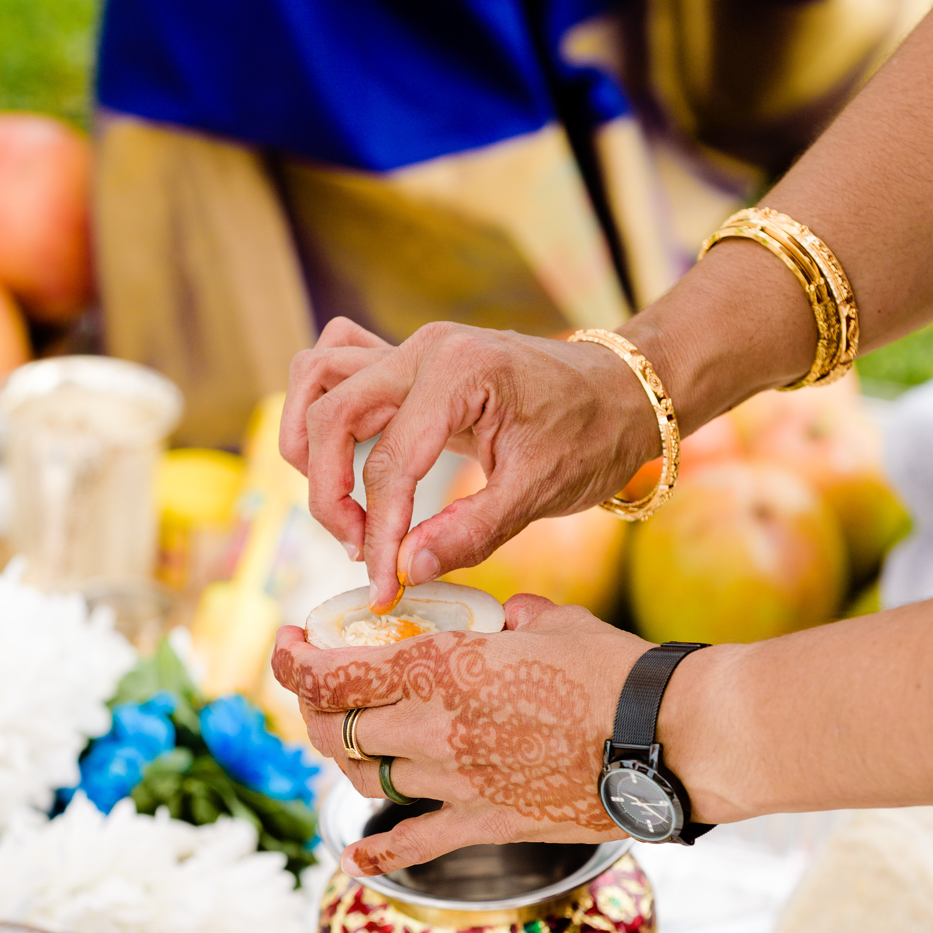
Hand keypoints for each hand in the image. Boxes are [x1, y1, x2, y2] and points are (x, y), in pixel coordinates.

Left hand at [272, 596, 644, 874]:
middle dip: (313, 707)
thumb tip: (507, 616)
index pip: (334, 672)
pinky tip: (357, 856)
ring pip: (365, 776)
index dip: (294, 661)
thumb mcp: (552, 621)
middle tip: (314, 689)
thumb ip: (513, 617)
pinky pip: (412, 843)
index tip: (286, 644)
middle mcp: (433, 727)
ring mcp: (454, 781)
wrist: (665, 739)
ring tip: (344, 741)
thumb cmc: (615, 670)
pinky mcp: (485, 823)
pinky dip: (378, 851)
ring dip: (346, 757)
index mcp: (442, 667)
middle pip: (336, 727)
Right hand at [280, 317, 658, 608]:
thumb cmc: (591, 435)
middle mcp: (424, 348)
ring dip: (311, 443)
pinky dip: (323, 405)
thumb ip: (470, 531)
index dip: (379, 534)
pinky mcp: (410, 361)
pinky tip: (339, 455)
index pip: (390, 463)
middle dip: (329, 493)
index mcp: (460, 373)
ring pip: (319, 378)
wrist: (622, 392)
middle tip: (360, 550)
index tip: (382, 585)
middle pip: (331, 415)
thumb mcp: (541, 491)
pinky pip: (339, 364)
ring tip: (341, 505)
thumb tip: (405, 569)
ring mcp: (412, 347)